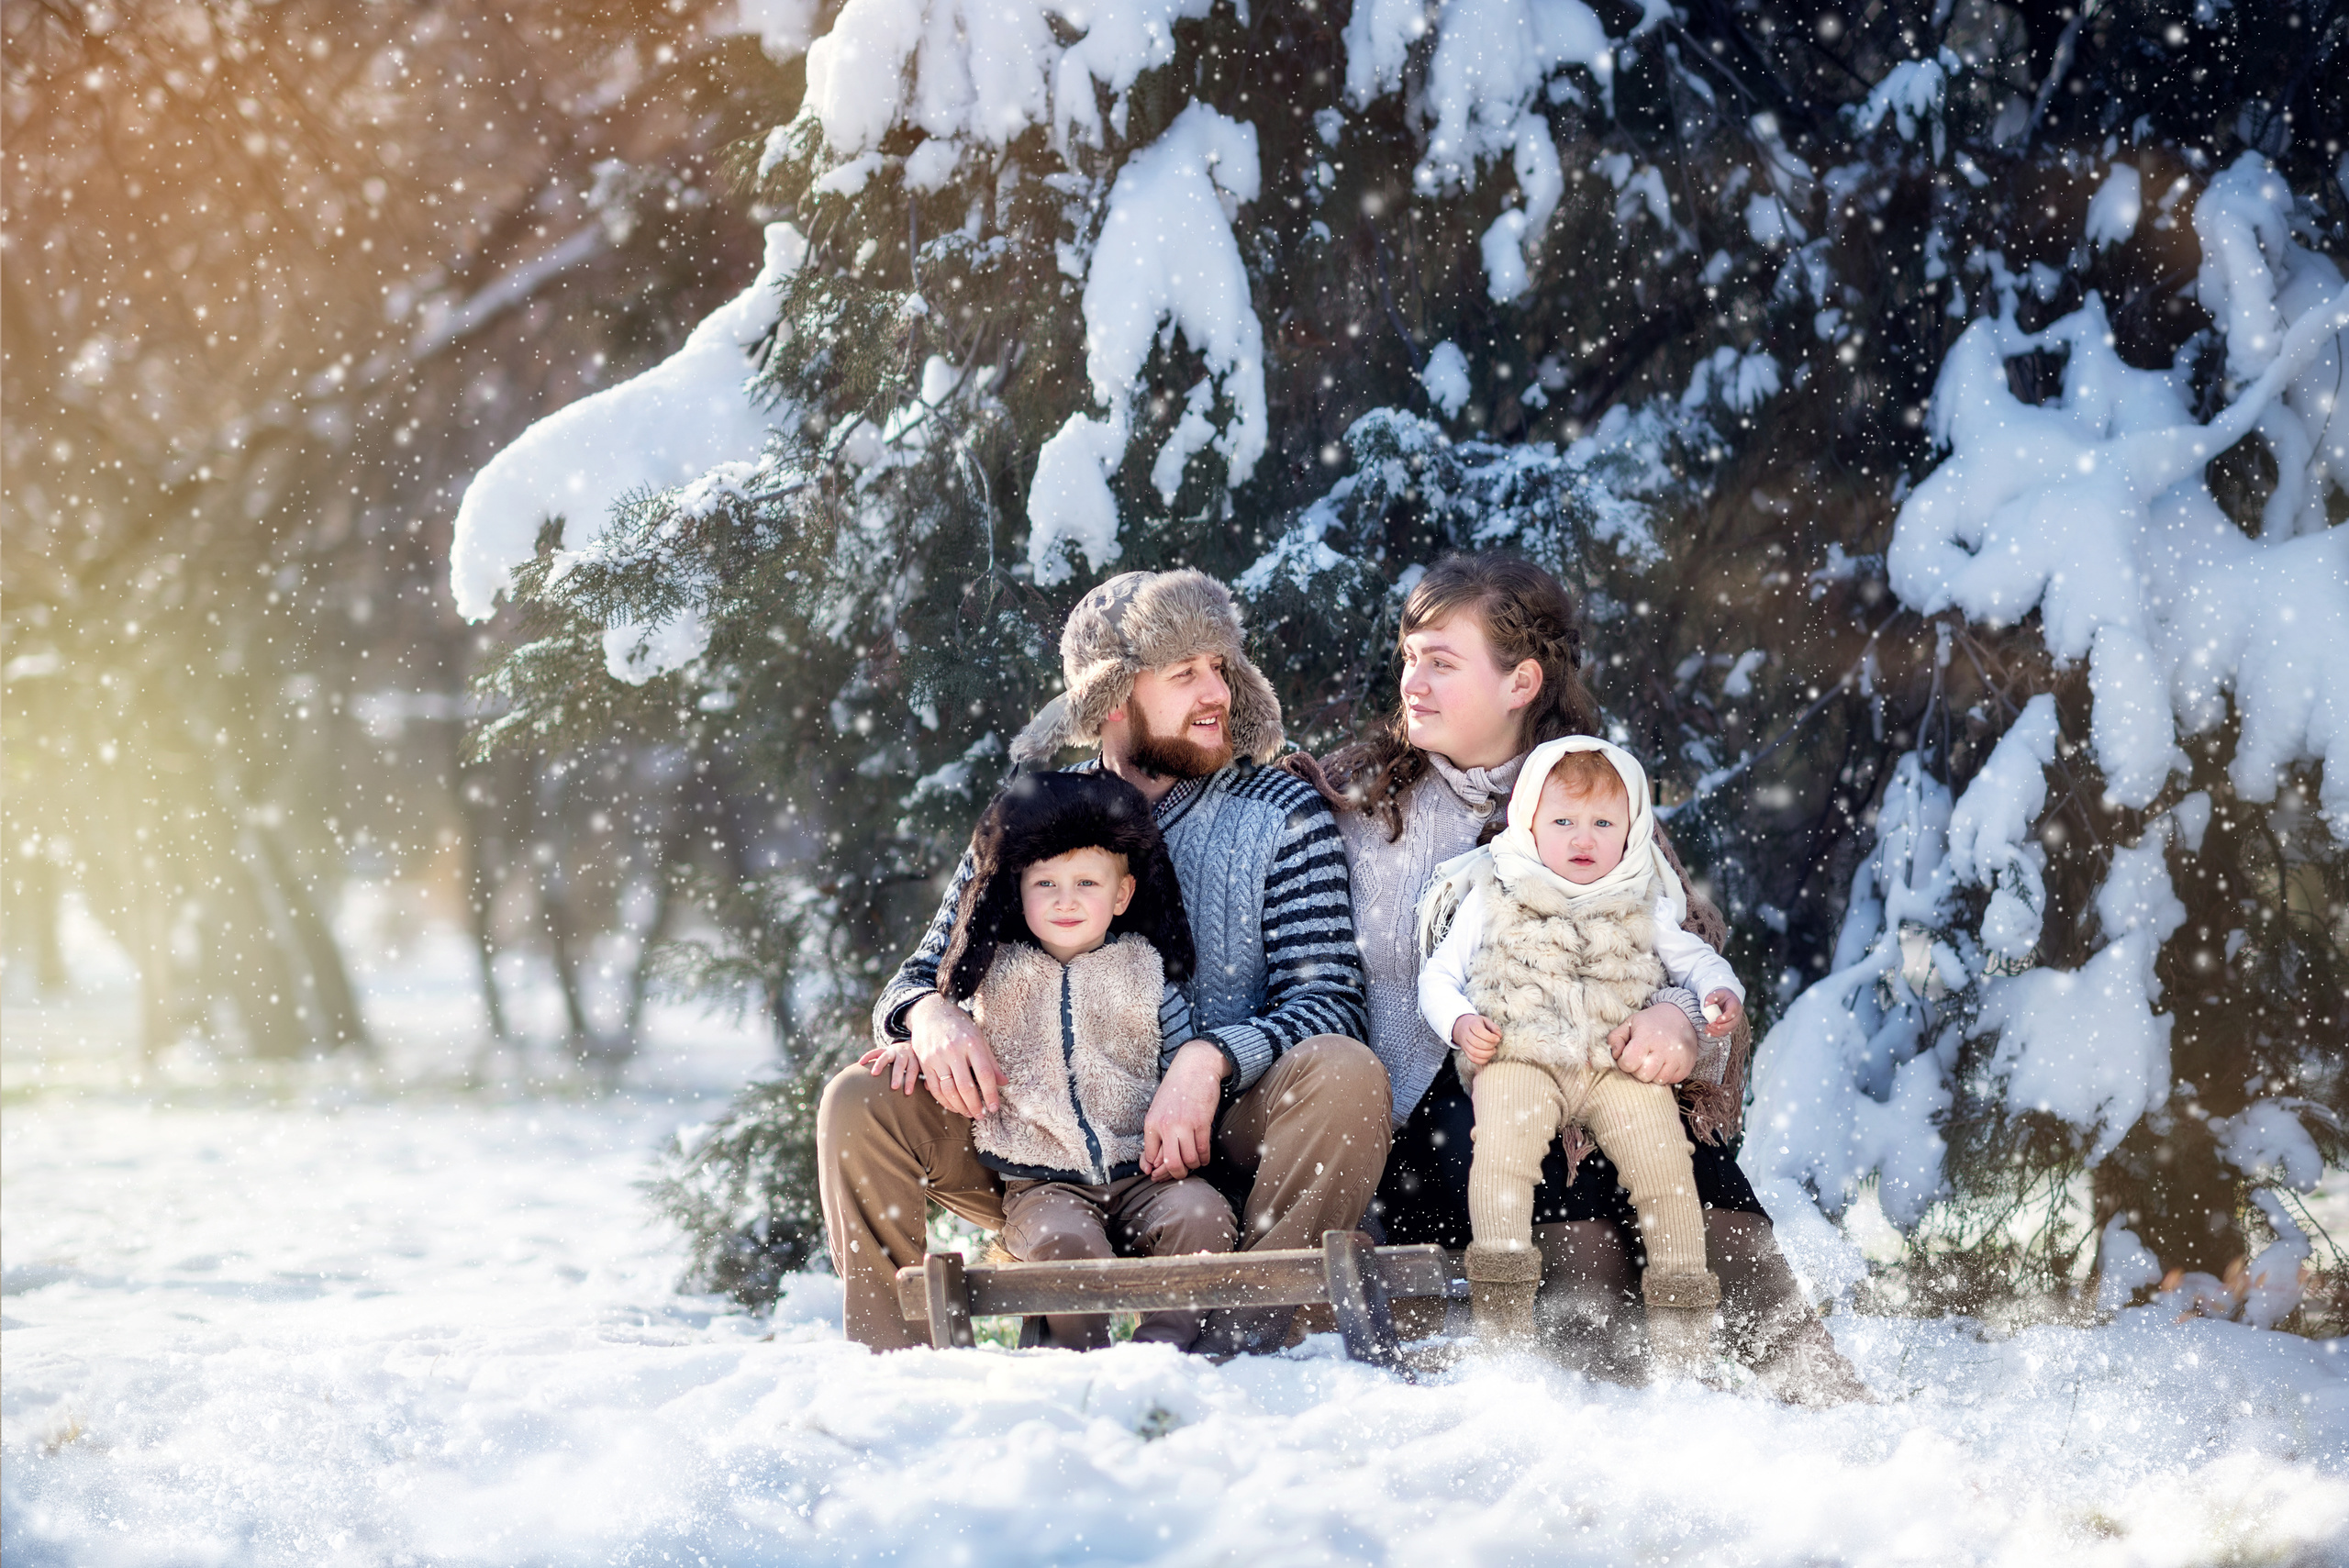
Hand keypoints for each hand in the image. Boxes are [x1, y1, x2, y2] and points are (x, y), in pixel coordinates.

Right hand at [859, 1043, 924, 1093]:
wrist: (912, 1044)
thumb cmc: (917, 1062)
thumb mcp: (923, 1067)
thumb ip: (926, 1077)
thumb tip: (929, 1088)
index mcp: (914, 1058)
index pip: (913, 1069)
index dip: (910, 1081)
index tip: (908, 1092)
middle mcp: (904, 1053)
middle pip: (900, 1064)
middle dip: (897, 1075)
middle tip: (893, 1087)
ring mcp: (893, 1050)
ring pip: (886, 1056)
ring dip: (880, 1064)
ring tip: (874, 1074)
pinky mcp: (885, 1049)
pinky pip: (875, 1051)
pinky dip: (868, 1056)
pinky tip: (860, 1063)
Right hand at [904, 992, 1006, 1116]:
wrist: (931, 1012)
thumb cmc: (960, 1026)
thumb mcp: (979, 1038)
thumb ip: (991, 1061)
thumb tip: (1004, 1083)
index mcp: (971, 1043)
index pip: (984, 1074)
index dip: (990, 1093)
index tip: (994, 1107)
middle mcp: (953, 1050)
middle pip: (966, 1086)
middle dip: (974, 1105)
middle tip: (981, 1115)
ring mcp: (936, 1057)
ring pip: (949, 1090)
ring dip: (960, 1106)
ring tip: (969, 1113)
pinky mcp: (924, 1062)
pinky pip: (935, 1088)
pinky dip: (944, 1101)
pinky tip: (953, 1106)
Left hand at [1142, 1040, 1226, 1179]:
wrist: (1195, 1067)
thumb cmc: (1175, 1090)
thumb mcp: (1157, 1110)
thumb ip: (1154, 1136)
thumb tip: (1149, 1165)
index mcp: (1151, 1123)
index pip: (1150, 1157)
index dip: (1156, 1170)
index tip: (1160, 1172)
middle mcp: (1166, 1125)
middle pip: (1171, 1164)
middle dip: (1176, 1174)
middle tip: (1180, 1173)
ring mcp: (1185, 1124)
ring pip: (1189, 1160)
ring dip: (1193, 1166)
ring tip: (1194, 1163)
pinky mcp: (1202, 1122)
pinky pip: (1203, 1150)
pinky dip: (1204, 1159)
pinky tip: (1203, 1157)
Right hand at [1450, 1013, 1501, 1067]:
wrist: (1461, 1027)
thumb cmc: (1477, 1024)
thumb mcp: (1486, 1021)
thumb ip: (1494, 1027)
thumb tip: (1499, 1036)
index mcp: (1471, 1024)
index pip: (1479, 1031)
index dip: (1490, 1037)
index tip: (1497, 1039)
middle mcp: (1466, 1034)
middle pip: (1476, 1043)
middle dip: (1489, 1046)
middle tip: (1495, 1045)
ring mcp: (1464, 1044)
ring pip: (1474, 1052)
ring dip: (1486, 1054)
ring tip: (1493, 1051)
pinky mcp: (1465, 1051)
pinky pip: (1472, 1058)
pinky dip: (1482, 1060)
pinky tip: (1488, 1056)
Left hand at [1607, 1002, 1698, 1084]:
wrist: (1682, 1016)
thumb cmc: (1650, 1022)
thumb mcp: (1630, 1023)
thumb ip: (1615, 1038)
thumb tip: (1615, 1055)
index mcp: (1646, 1037)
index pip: (1629, 1063)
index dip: (1624, 1062)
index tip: (1628, 1056)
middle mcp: (1663, 1048)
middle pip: (1643, 1075)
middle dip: (1637, 1070)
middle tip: (1641, 1059)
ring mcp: (1677, 1058)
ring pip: (1657, 1080)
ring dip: (1651, 1074)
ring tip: (1652, 1061)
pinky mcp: (1686, 1066)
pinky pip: (1671, 1081)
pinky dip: (1665, 1075)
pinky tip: (1664, 1064)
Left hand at [1702, 989, 1745, 1037]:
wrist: (1727, 1000)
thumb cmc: (1722, 997)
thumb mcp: (1717, 993)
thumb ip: (1711, 997)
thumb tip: (1706, 1005)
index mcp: (1735, 1005)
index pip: (1732, 1012)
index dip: (1725, 1017)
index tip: (1716, 1020)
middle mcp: (1737, 1015)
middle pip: (1732, 1024)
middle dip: (1721, 1027)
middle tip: (1710, 1025)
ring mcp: (1734, 1022)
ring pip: (1729, 1030)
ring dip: (1718, 1031)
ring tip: (1707, 1028)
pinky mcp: (1730, 1027)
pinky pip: (1725, 1033)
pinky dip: (1717, 1034)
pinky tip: (1708, 1032)